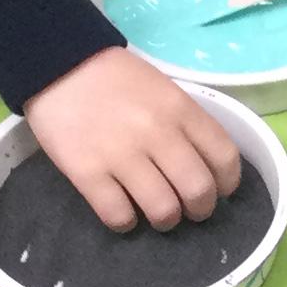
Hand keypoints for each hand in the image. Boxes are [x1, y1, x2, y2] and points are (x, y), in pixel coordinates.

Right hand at [26, 45, 241, 232]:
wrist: (58, 64)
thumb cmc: (116, 78)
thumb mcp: (164, 89)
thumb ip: (186, 123)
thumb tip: (204, 166)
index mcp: (181, 109)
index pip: (224, 157)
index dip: (228, 183)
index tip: (220, 190)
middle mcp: (158, 134)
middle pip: (198, 191)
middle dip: (200, 210)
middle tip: (189, 210)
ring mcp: (122, 156)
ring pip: (163, 211)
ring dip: (165, 220)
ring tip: (157, 214)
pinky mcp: (87, 173)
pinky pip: (119, 216)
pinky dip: (126, 222)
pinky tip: (123, 212)